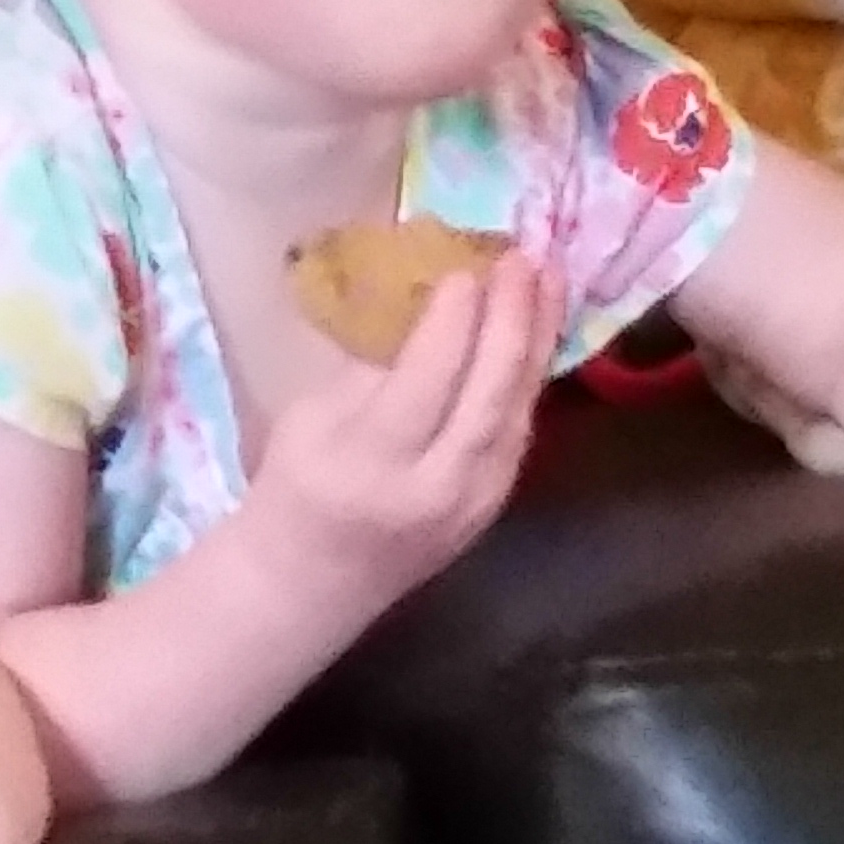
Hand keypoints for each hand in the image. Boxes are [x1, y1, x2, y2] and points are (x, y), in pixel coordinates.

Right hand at [249, 248, 562, 635]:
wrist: (310, 586)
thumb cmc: (294, 491)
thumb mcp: (307, 421)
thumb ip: (372, 370)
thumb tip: (427, 304)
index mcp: (370, 464)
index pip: (425, 383)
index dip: (451, 323)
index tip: (465, 268)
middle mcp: (433, 489)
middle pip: (487, 397)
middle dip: (511, 320)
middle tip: (523, 258)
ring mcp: (472, 506)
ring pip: (518, 413)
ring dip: (537, 340)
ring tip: (550, 279)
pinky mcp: (493, 509)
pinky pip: (521, 433)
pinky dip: (531, 377)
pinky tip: (540, 333)